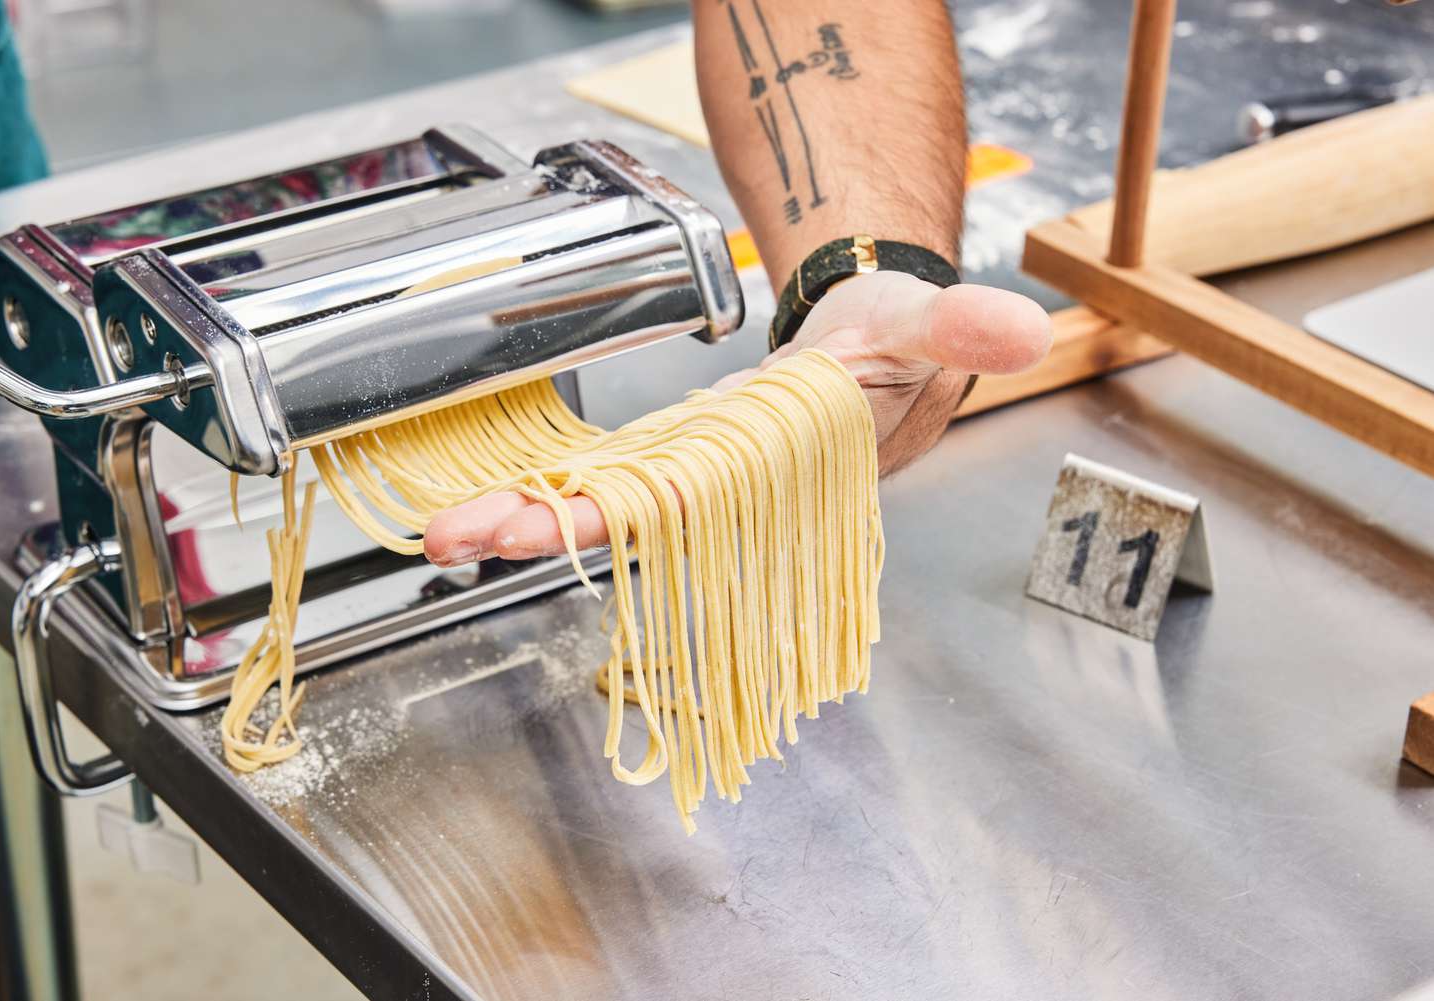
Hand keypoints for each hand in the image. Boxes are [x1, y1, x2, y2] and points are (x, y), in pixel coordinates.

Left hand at [424, 272, 1050, 565]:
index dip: (610, 518)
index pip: (679, 501)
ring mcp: (689, 473)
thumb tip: (1020, 330)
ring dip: (521, 517)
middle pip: (619, 517)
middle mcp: (719, 486)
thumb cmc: (896, 344)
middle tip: (446, 538)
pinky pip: (602, 480)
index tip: (537, 528)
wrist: (877, 348)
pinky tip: (491, 500)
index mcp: (765, 466)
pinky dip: (546, 491)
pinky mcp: (673, 454)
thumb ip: (961, 328)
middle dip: (533, 529)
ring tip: (442, 530)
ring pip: (599, 506)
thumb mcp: (926, 324)